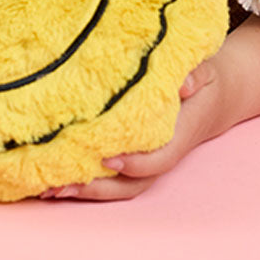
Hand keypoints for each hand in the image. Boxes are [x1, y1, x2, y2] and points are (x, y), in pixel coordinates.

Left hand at [42, 59, 221, 201]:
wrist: (212, 97)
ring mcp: (146, 159)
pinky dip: (84, 179)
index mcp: (178, 135)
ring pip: (118, 186)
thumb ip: (196, 75)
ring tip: (48, 189)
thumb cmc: (203, 81)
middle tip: (62, 185)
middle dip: (98, 188)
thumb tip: (184, 85)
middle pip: (131, 183)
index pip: (158, 158)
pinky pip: (110, 175)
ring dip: (85, 190)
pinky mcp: (132, 156)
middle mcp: (161, 154)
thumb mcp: (204, 70)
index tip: (108, 158)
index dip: (135, 163)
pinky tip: (52, 178)